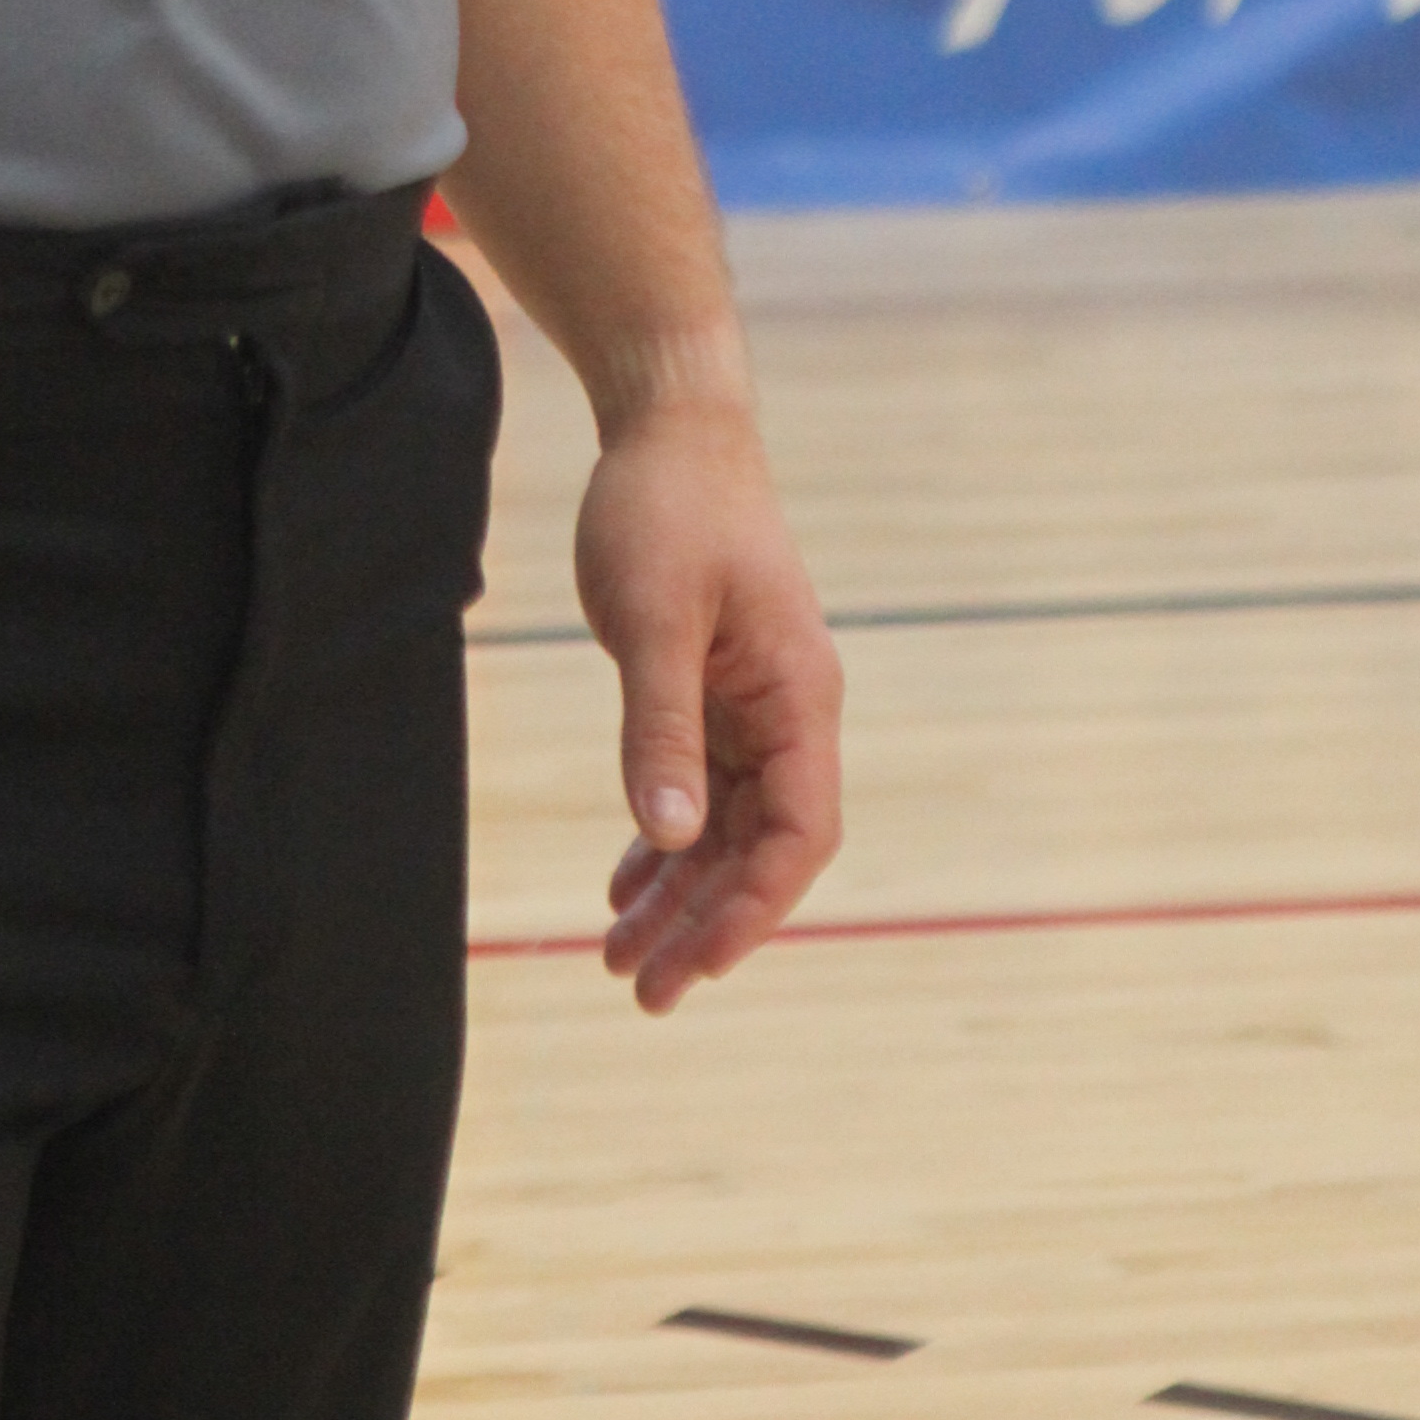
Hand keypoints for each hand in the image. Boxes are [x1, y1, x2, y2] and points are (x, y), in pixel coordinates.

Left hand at [575, 405, 843, 1012]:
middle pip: (761, 848)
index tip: (698, 965)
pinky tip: (624, 887)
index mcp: (799, 697)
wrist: (669, 427)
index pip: (799, 833)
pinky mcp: (715, 691)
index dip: (754, 908)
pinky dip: (665, 841)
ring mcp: (754, 704)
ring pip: (727, 829)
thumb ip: (662, 726)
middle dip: (705, 924)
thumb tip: (673, 836)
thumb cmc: (666, 508)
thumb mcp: (653, 618)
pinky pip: (701, 789)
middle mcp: (789, 711)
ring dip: (680, 895)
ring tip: (620, 959)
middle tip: (641, 992)